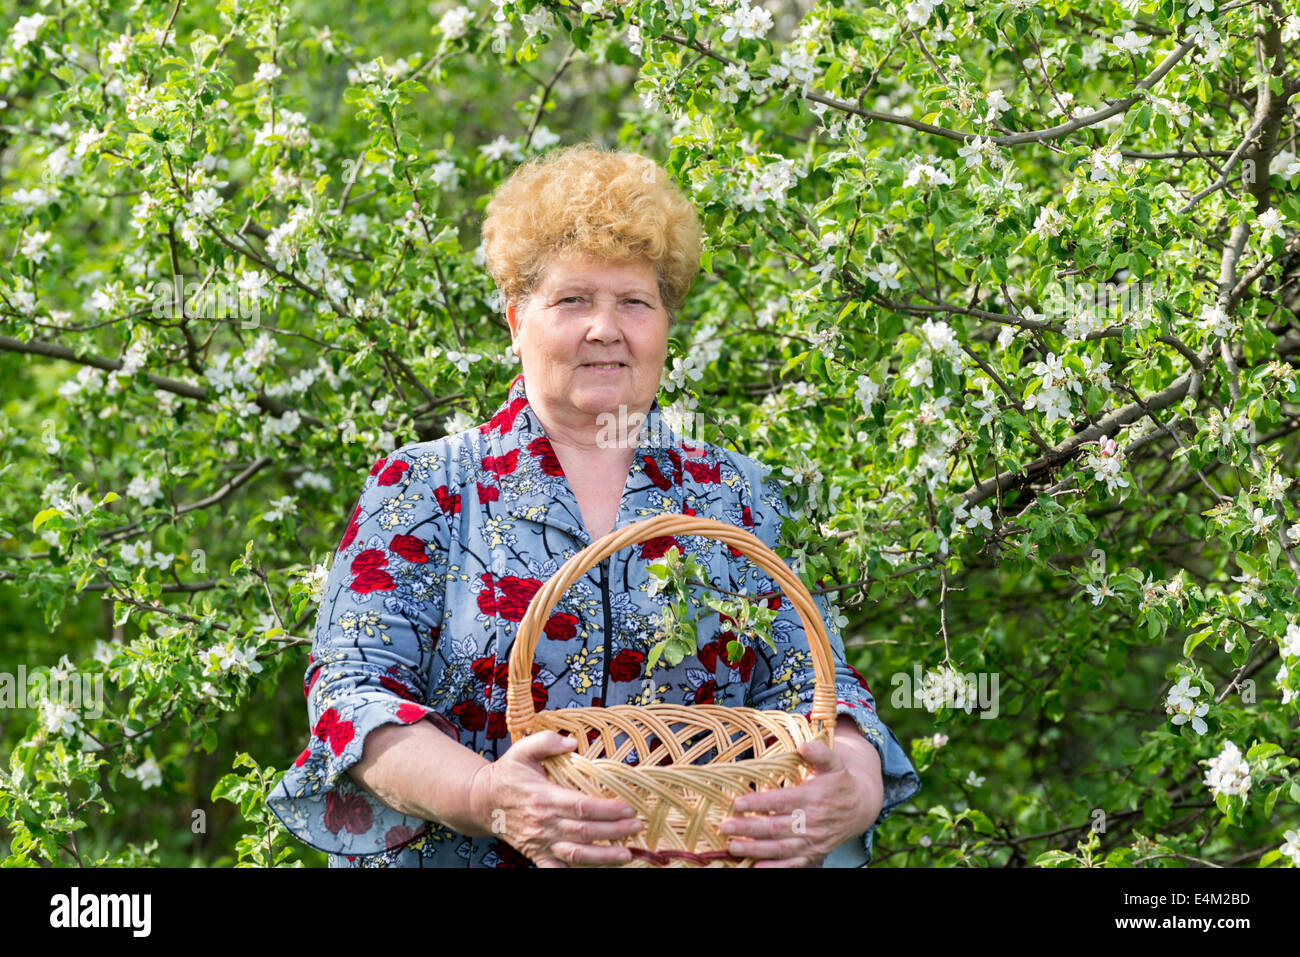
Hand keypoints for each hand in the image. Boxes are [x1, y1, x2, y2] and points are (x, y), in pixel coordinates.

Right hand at [471, 730, 643, 866]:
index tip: (628, 808)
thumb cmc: (507, 774)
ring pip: (575, 854)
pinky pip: (555, 869)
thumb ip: (546, 741)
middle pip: (584, 831)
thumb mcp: (522, 750)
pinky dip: (573, 873)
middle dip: (614, 831)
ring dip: (603, 857)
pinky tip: (596, 871)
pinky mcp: (536, 854)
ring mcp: (539, 842)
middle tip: (637, 826)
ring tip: (626, 855)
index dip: (607, 809)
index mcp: (543, 796)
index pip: (581, 806)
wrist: (480, 801)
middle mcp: (543, 823)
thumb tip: (571, 741)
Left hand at [719, 734, 880, 867]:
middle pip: (776, 827)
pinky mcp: (814, 853)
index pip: (782, 801)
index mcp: (814, 797)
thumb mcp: (835, 762)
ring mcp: (813, 840)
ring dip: (755, 849)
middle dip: (749, 828)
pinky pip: (793, 864)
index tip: (737, 803)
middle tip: (725, 826)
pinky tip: (756, 867)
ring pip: (781, 848)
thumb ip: (820, 753)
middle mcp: (813, 821)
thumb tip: (803, 745)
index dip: (759, 803)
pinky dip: (775, 868)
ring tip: (733, 847)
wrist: (861, 807)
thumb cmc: (840, 781)